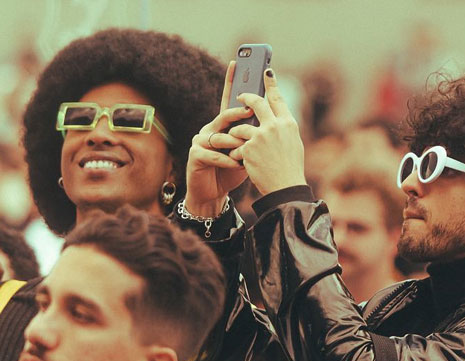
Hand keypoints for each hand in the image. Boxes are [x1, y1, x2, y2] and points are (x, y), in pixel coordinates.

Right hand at [184, 60, 255, 216]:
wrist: (213, 194)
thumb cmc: (231, 171)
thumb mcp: (246, 151)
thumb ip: (252, 134)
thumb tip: (269, 118)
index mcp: (222, 126)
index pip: (228, 100)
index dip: (232, 81)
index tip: (237, 62)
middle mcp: (209, 129)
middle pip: (224, 115)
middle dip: (237, 113)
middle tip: (249, 111)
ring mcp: (200, 141)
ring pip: (219, 136)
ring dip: (234, 145)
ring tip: (244, 152)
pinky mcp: (195, 156)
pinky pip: (213, 154)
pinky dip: (227, 161)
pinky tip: (236, 165)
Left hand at [229, 69, 305, 194]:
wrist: (284, 187)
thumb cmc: (290, 168)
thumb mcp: (292, 143)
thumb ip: (282, 128)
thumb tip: (273, 117)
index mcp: (288, 124)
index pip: (278, 98)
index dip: (271, 83)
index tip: (266, 71)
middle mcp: (275, 126)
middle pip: (256, 103)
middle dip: (245, 97)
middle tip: (240, 96)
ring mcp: (260, 136)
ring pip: (241, 126)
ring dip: (237, 133)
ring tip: (238, 143)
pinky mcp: (248, 148)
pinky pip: (237, 145)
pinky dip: (236, 152)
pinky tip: (240, 160)